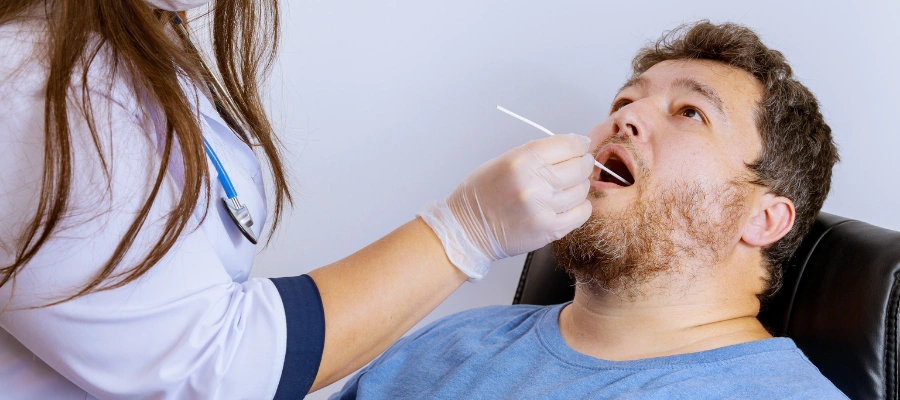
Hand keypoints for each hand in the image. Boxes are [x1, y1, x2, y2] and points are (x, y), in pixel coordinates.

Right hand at [419, 133, 593, 279]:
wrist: (466, 229)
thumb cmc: (482, 195)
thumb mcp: (504, 161)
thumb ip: (537, 154)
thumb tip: (571, 149)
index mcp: (522, 160)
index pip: (567, 144)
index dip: (580, 144)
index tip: (582, 146)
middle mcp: (534, 182)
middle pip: (579, 167)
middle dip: (583, 163)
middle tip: (581, 164)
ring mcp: (543, 207)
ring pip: (582, 190)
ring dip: (579, 186)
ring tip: (567, 187)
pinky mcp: (548, 229)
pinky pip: (581, 213)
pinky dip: (580, 207)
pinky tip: (570, 204)